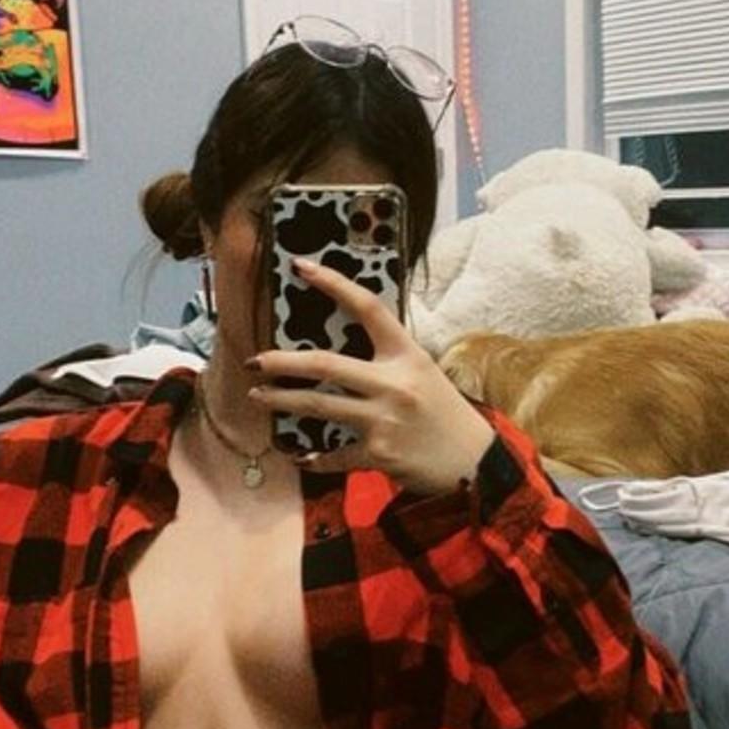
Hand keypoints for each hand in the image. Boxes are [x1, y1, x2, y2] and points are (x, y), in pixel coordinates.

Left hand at [247, 257, 495, 494]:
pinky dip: (313, 458)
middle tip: (254, 361)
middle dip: (281, 362)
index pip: (368, 308)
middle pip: (324, 364)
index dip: (334, 284)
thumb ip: (386, 361)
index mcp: (406, 354)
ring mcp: (384, 419)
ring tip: (258, 396)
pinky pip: (333, 454)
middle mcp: (393, 383)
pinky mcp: (378, 453)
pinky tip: (299, 456)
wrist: (474, 460)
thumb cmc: (443, 412)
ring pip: (318, 405)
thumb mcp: (422, 373)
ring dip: (281, 401)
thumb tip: (337, 357)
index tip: (302, 267)